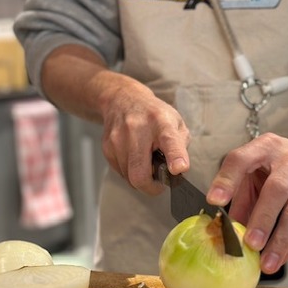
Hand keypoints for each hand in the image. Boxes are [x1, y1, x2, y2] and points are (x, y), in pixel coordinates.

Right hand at [99, 79, 189, 194]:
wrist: (123, 100)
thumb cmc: (155, 116)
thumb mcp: (176, 123)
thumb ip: (181, 147)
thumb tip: (178, 170)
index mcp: (162, 122)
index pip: (169, 141)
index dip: (175, 157)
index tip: (178, 169)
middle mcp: (137, 129)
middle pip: (140, 173)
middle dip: (151, 187)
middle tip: (159, 184)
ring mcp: (118, 138)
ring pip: (129, 177)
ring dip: (140, 178)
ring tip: (147, 163)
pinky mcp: (107, 147)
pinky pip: (121, 173)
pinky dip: (130, 172)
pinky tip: (135, 159)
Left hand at [207, 133, 287, 274]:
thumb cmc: (275, 168)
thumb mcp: (253, 172)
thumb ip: (238, 197)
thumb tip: (222, 231)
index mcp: (265, 147)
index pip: (242, 159)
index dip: (227, 180)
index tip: (214, 201)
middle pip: (277, 189)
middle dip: (263, 219)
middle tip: (250, 244)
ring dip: (280, 241)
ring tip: (266, 264)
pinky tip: (279, 259)